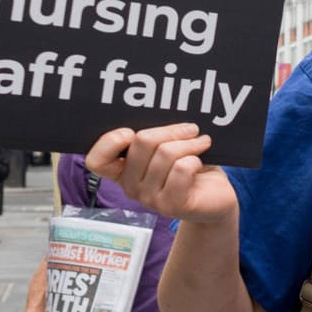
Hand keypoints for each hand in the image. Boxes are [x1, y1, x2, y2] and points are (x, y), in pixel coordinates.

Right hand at [86, 123, 235, 223]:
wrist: (215, 197)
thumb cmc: (190, 166)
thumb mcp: (167, 147)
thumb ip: (154, 136)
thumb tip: (157, 106)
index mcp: (122, 170)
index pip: (96, 160)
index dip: (109, 141)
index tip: (130, 131)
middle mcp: (130, 187)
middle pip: (142, 142)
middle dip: (171, 130)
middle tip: (190, 129)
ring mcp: (149, 199)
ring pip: (166, 153)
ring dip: (190, 143)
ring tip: (201, 142)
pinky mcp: (171, 205)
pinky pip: (181, 168)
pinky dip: (196, 158)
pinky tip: (201, 162)